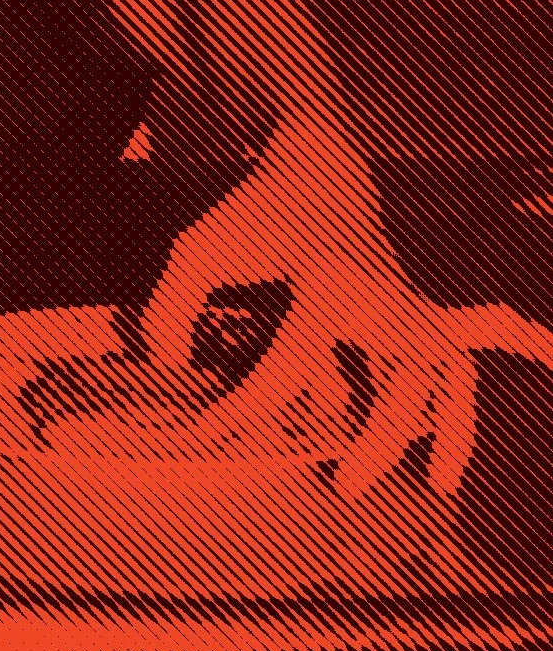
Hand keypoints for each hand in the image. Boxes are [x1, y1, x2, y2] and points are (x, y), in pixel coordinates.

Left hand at [141, 175, 474, 501]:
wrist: (314, 167)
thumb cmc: (255, 209)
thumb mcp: (199, 248)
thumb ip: (173, 309)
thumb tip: (171, 370)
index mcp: (327, 280)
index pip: (294, 362)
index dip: (249, 405)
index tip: (210, 430)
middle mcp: (379, 296)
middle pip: (401, 380)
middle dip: (378, 439)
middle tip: (343, 483)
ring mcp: (403, 304)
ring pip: (448, 370)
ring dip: (447, 426)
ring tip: (437, 480)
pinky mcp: (412, 310)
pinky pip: (465, 348)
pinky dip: (479, 383)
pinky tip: (469, 428)